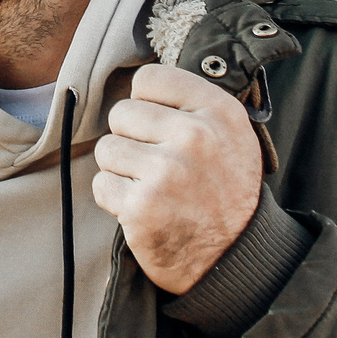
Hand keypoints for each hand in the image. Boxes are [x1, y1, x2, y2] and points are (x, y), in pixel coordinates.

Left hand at [91, 62, 262, 293]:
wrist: (235, 259)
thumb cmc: (227, 193)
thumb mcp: (232, 136)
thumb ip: (193, 105)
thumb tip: (140, 82)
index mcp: (218, 112)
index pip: (149, 78)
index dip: (145, 103)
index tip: (157, 125)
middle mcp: (194, 137)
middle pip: (121, 113)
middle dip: (131, 139)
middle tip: (155, 163)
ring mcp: (166, 172)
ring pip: (106, 149)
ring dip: (121, 170)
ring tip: (150, 186)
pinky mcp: (141, 207)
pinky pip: (102, 185)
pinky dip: (116, 199)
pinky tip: (143, 208)